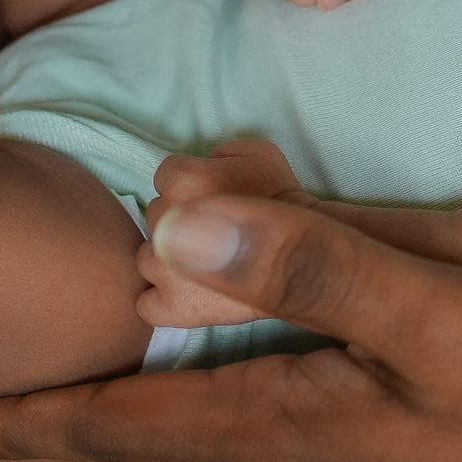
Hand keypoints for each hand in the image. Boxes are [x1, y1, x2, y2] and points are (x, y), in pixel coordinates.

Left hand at [137, 141, 311, 328]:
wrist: (314, 256)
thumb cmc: (284, 199)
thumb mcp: (262, 154)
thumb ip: (223, 153)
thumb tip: (203, 167)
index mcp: (186, 181)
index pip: (166, 175)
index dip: (191, 185)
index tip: (214, 196)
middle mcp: (167, 224)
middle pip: (156, 216)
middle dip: (180, 219)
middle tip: (217, 229)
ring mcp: (166, 271)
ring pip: (148, 258)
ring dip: (171, 259)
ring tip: (209, 262)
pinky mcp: (173, 308)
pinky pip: (148, 304)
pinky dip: (167, 301)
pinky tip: (193, 292)